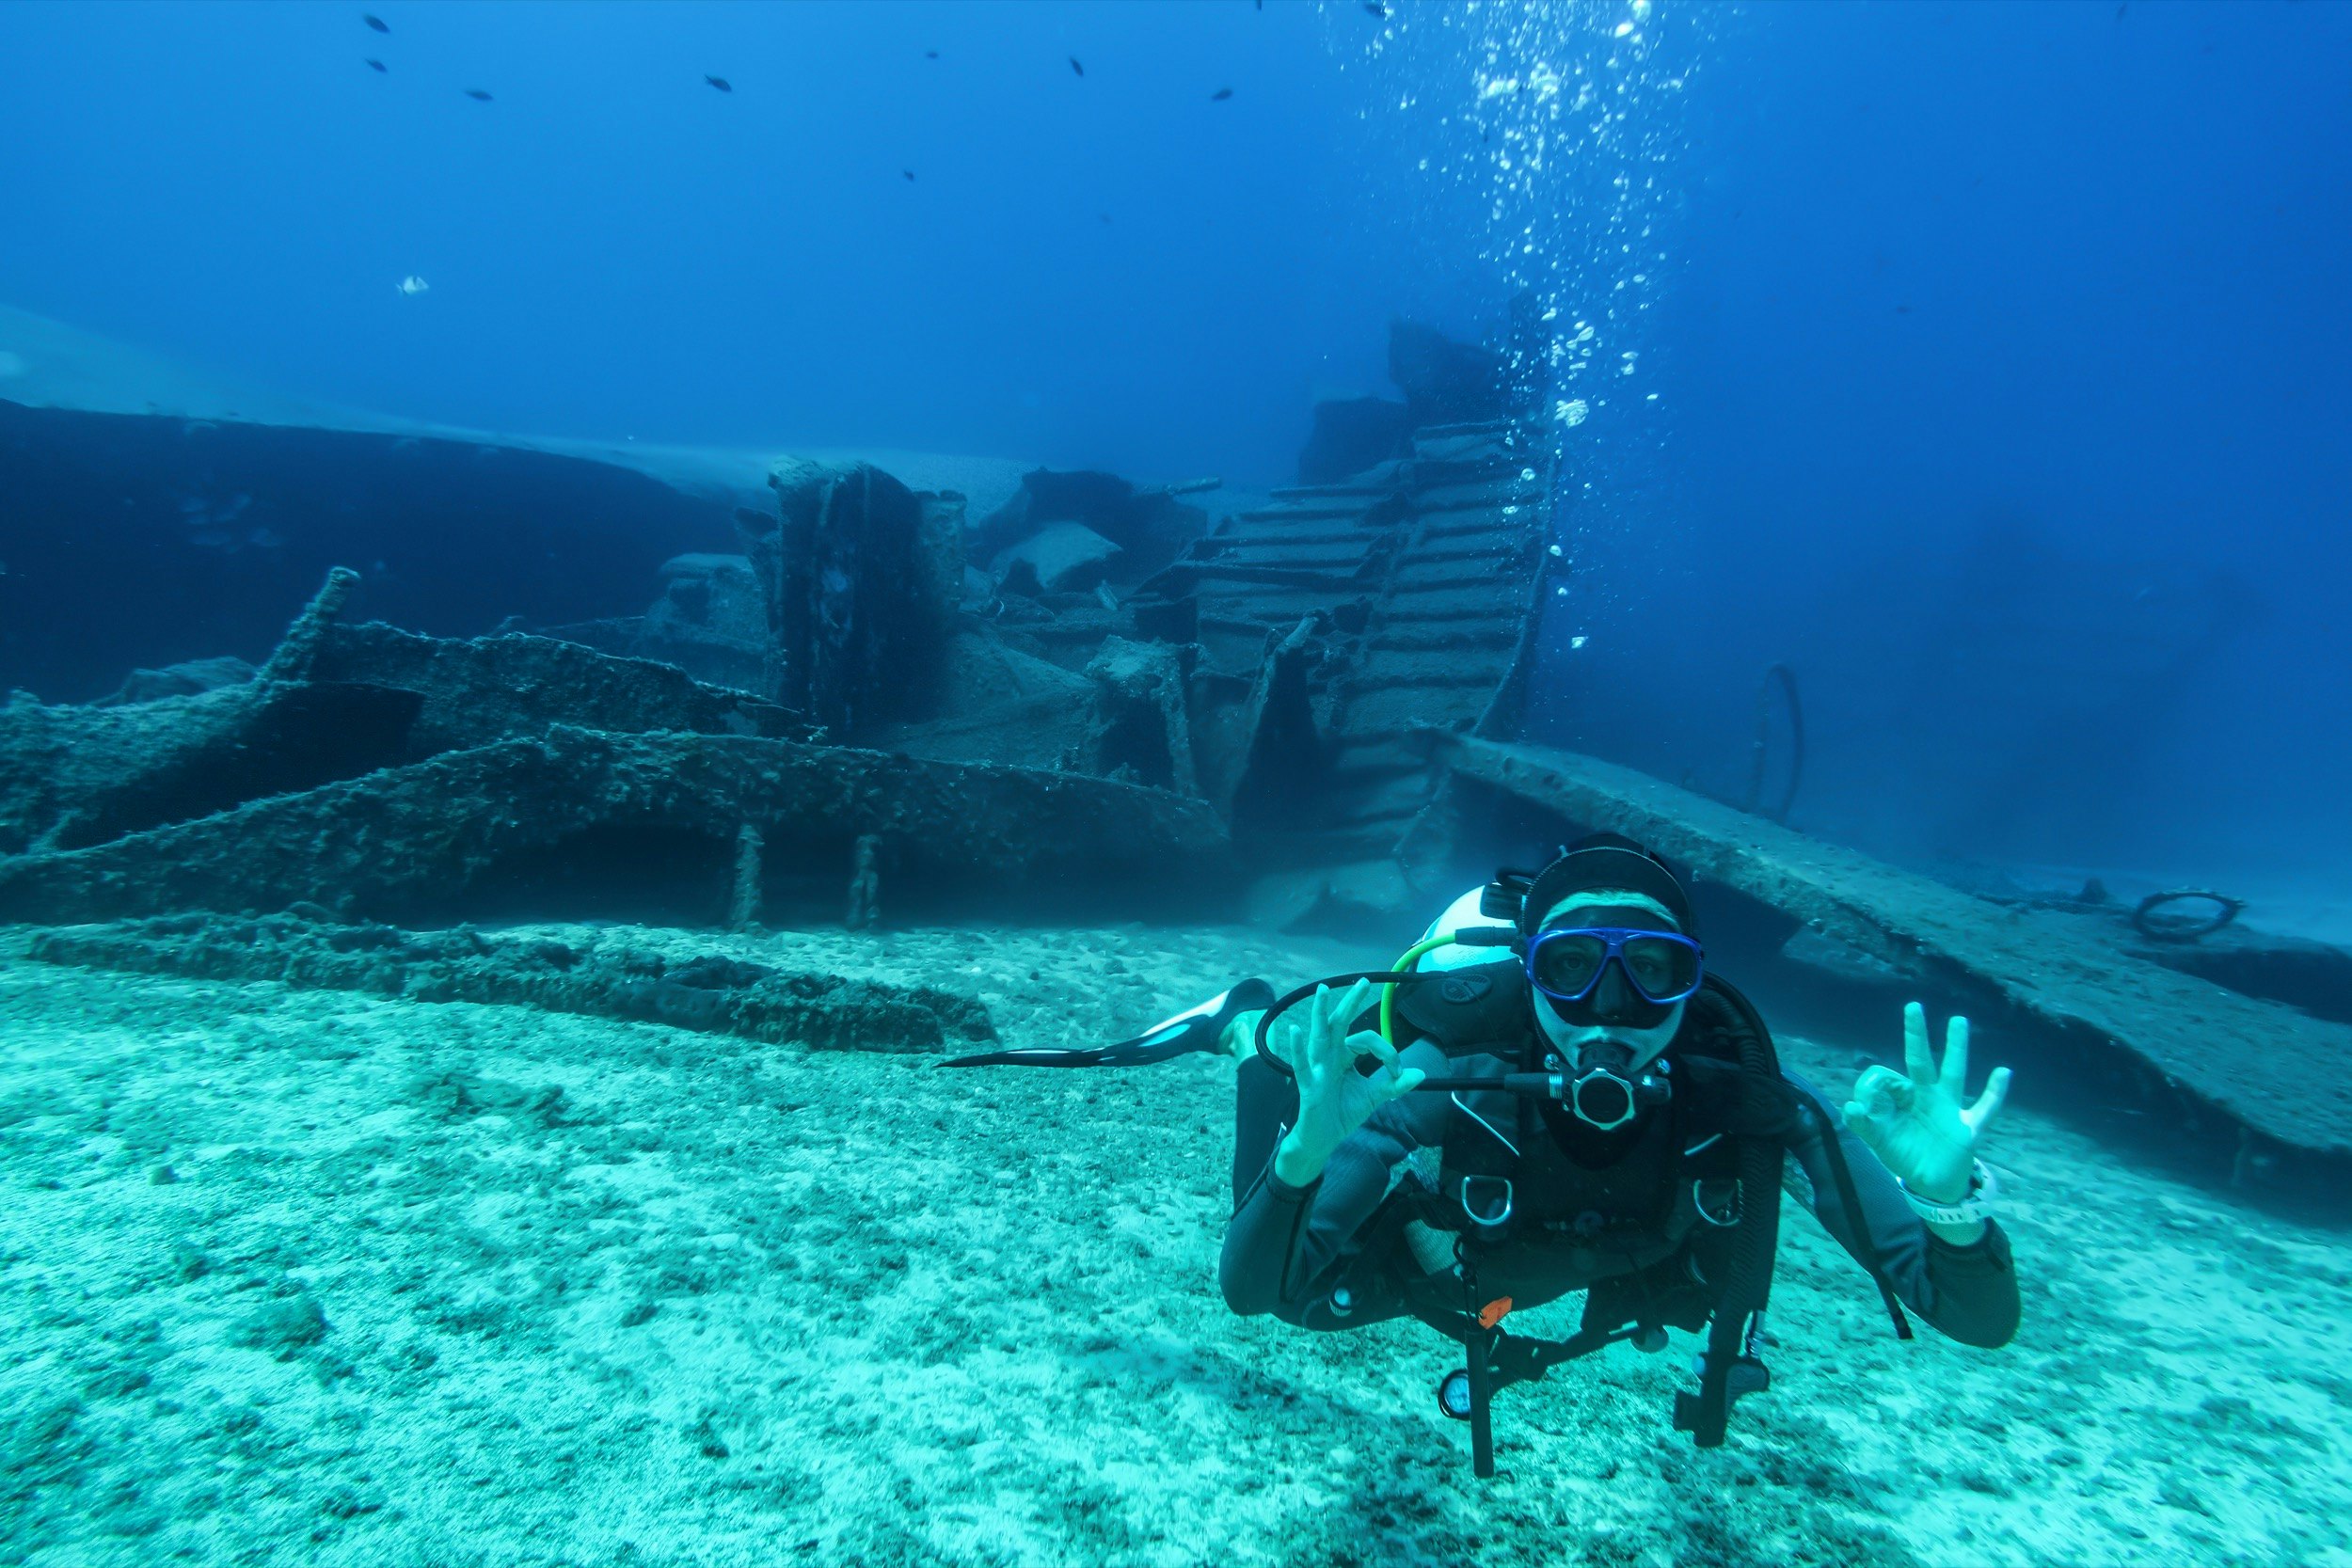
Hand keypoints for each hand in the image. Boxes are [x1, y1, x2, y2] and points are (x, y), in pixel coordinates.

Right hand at [1272, 979, 1424, 1185]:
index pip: (1367, 1040)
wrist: (1323, 1140)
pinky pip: (1302, 1065)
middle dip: (1351, 1002)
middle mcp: (1329, 1056)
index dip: (1387, 1051)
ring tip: (1322, 990)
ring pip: (1319, 1036)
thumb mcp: (1373, 1097)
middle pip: (1340, 1024)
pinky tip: (1295, 1031)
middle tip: (1363, 981)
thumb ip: (1394, 1084)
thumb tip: (1421, 1073)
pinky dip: (1297, 1048)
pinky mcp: (1308, 1086)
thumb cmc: (1341, 1113)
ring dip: (1320, 1012)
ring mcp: (1317, 1069)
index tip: (1398, 1072)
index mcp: (1344, 1056)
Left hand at [1843, 1002, 2010, 1205]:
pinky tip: (2003, 1072)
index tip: (1861, 1105)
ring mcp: (1949, 1110)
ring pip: (1953, 1073)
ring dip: (1955, 1048)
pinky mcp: (1967, 1129)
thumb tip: (1850, 1106)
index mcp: (1904, 1097)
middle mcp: (1927, 1097)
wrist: (1932, 1182)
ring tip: (1957, 1020)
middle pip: (1921, 1061)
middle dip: (1916, 1035)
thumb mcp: (1879, 1139)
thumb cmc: (1905, 1152)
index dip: (1871, 1085)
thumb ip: (1863, 1124)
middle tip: (1913, 1006)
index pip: (1887, 1076)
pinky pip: (1985, 1109)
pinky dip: (1995, 1093)